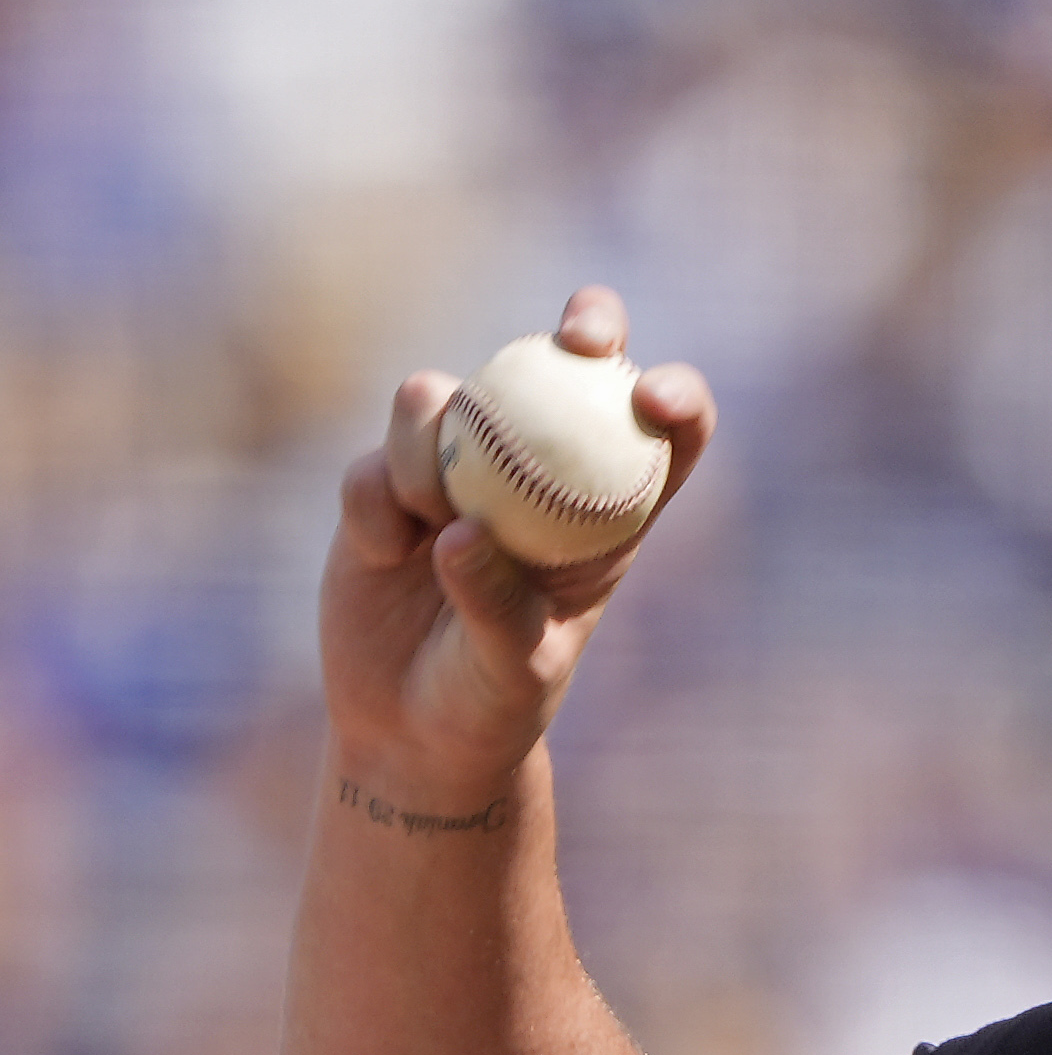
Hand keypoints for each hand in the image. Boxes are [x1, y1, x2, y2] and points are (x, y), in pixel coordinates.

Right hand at [318, 286, 712, 805]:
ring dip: (433, 441)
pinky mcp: (383, 486)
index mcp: (606, 517)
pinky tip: (383, 552)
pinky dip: (374, 498)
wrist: (408, 728)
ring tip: (428, 518)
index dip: (675, 399)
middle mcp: (538, 476)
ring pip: (448, 401)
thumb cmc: (489, 703)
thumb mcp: (514, 669)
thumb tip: (464, 531)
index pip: (664, 438)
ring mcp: (459, 471)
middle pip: (574, 368)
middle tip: (578, 339)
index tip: (651, 396)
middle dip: (589, 326)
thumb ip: (497, 605)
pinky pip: (374, 460)